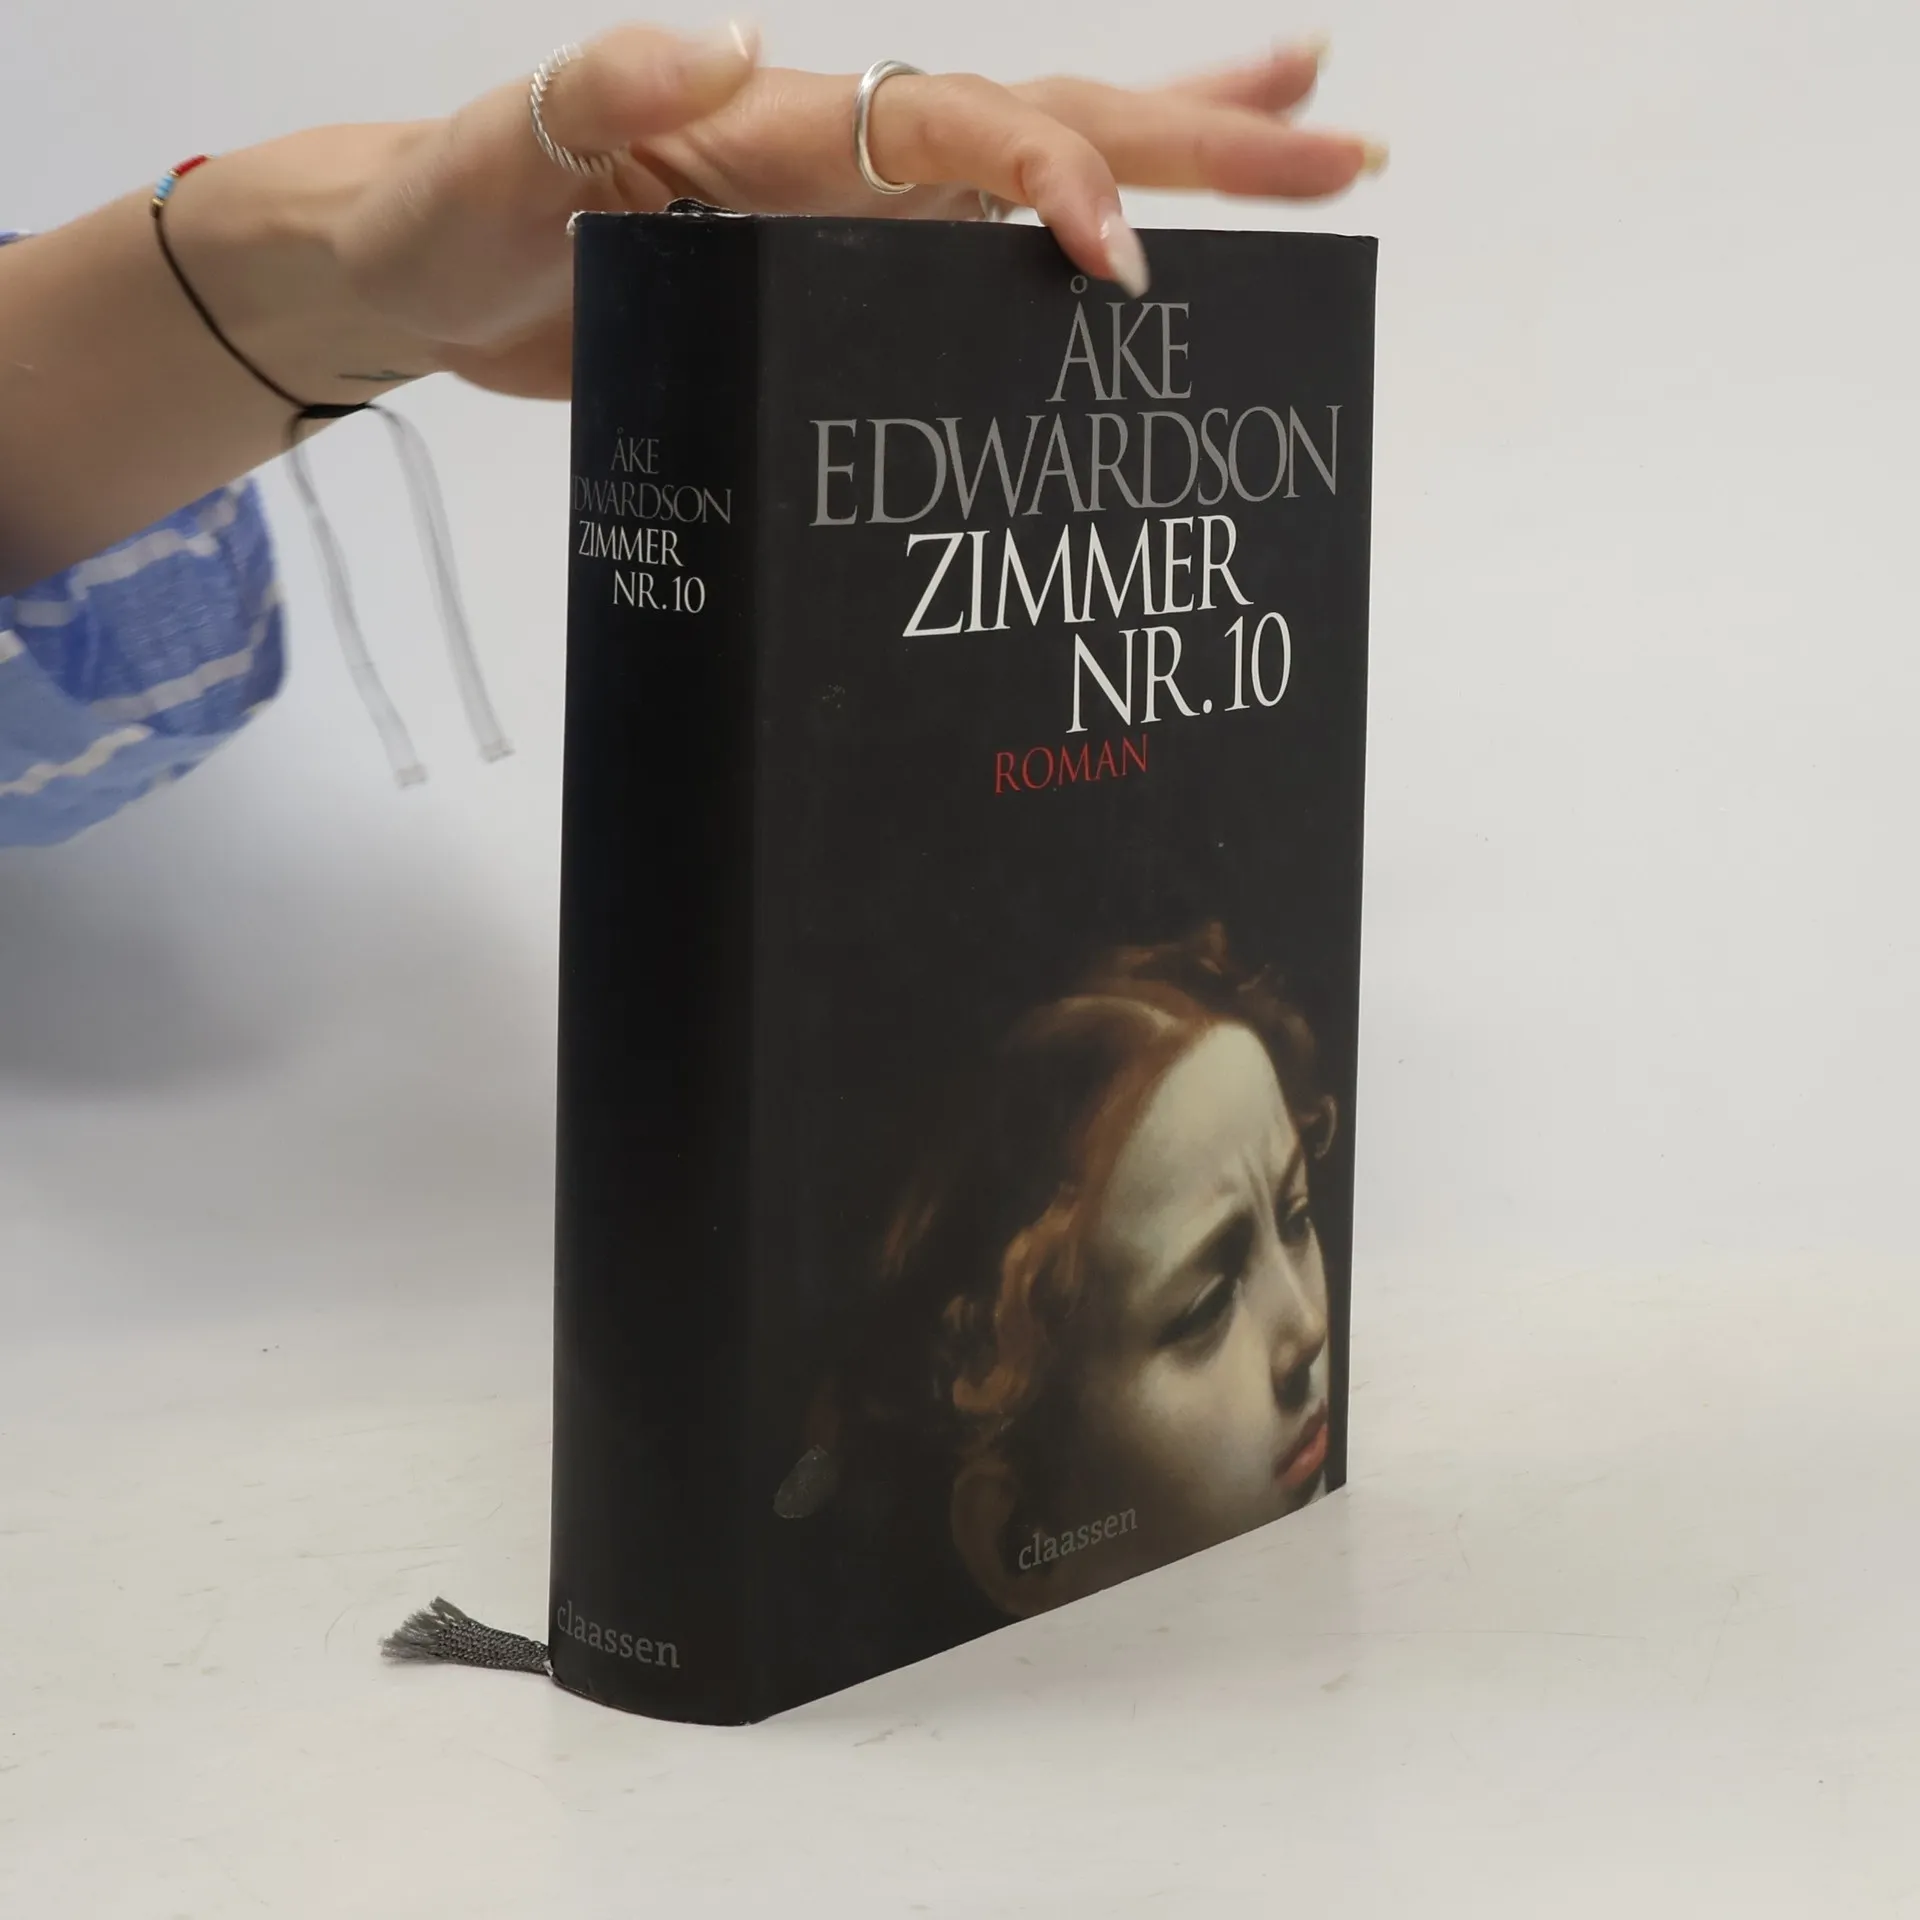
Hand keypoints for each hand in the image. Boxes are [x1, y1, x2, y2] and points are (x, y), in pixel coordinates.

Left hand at [329, 24, 1385, 399]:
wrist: (420, 271)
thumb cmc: (453, 214)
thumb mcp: (504, 156)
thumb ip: (601, 96)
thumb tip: (728, 41)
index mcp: (783, 123)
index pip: (957, 135)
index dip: (1050, 183)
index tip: (1123, 268)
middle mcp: (844, 155)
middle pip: (1052, 126)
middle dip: (1201, 139)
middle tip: (1342, 152)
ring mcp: (852, 216)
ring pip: (1044, 173)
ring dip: (1178, 160)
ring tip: (1304, 144)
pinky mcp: (840, 280)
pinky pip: (974, 262)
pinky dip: (1064, 257)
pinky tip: (1132, 275)